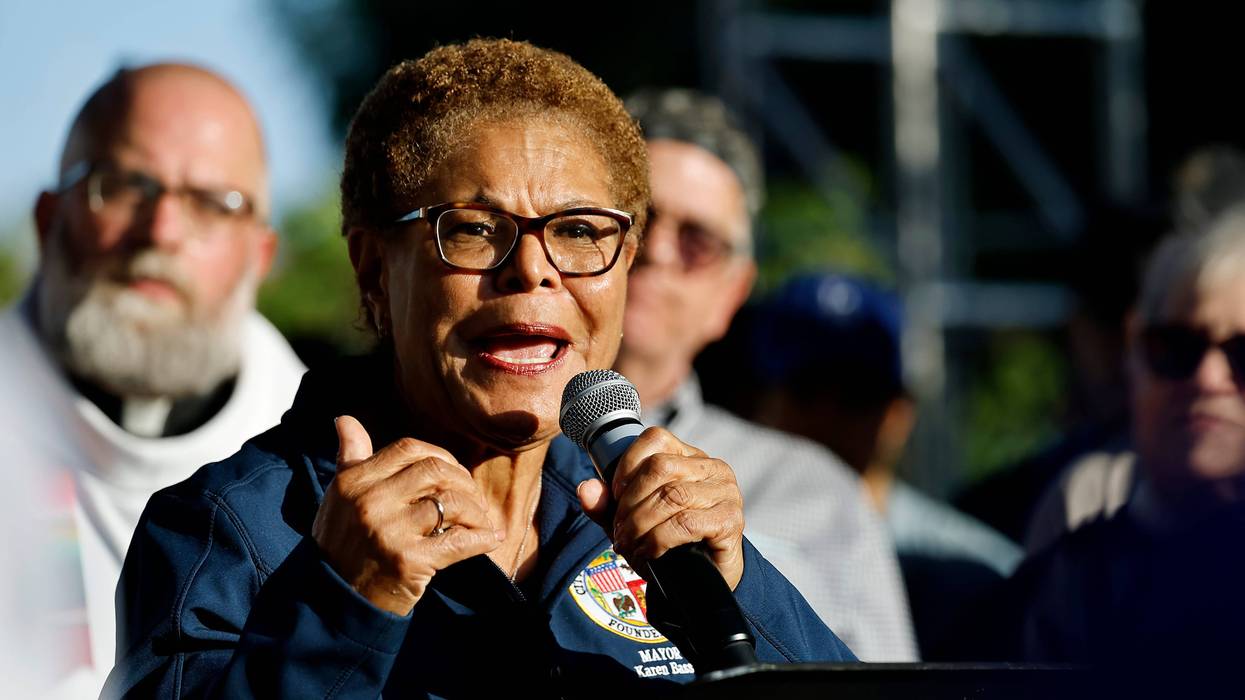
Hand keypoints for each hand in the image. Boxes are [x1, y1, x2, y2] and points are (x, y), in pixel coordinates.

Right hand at [312, 415, 501, 614]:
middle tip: (471, 499)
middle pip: (435, 470)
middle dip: (463, 481)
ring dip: (476, 512)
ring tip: (480, 521)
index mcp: (353, 482)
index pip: (408, 449)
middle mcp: (369, 502)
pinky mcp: (409, 561)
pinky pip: (459, 541)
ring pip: (452, 503)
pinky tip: (490, 539)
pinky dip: (481, 538)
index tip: (451, 474)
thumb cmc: (342, 546)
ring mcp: (390, 532)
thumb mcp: (338, 499)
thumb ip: (350, 458)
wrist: (334, 603)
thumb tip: (346, 419)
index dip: (440, 456)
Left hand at [577, 427, 745, 588]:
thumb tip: (585, 489)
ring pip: (671, 495)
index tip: (614, 495)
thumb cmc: (669, 544)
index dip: (627, 465)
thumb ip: (606, 505)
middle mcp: (712, 468)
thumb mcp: (631, 521)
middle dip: (630, 501)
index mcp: (689, 457)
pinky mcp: (731, 520)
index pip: (655, 438)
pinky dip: (658, 540)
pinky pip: (685, 523)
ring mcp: (726, 492)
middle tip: (620, 530)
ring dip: (641, 524)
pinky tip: (649, 553)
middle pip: (660, 467)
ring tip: (629, 544)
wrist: (703, 582)